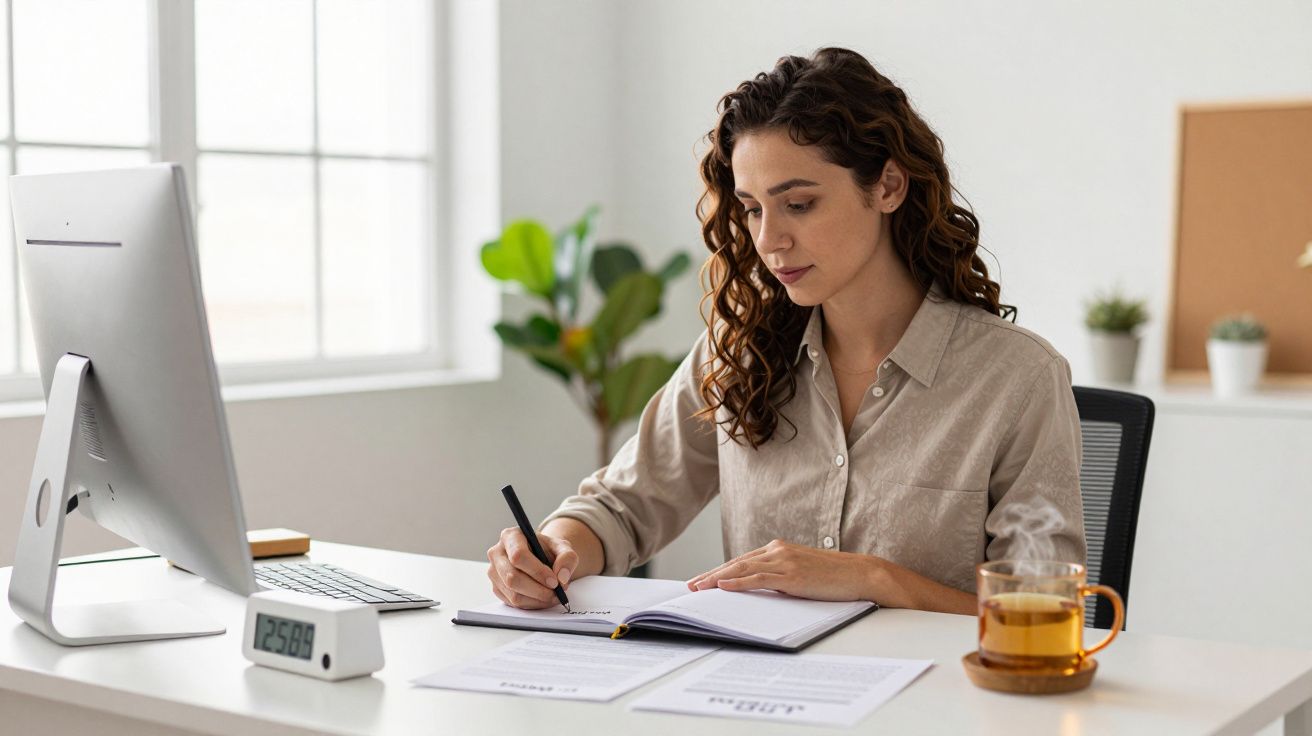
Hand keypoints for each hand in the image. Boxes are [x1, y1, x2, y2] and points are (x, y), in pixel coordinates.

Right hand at [486, 527, 577, 609]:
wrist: (540, 557)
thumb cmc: (548, 550)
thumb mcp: (562, 547)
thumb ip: (567, 557)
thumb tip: (561, 577)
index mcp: (511, 536)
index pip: (518, 555)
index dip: (537, 571)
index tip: (554, 581)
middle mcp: (497, 553)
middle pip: (512, 578)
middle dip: (538, 590)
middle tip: (556, 592)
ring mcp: (494, 572)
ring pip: (513, 594)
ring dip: (537, 599)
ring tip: (553, 596)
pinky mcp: (496, 588)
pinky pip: (513, 603)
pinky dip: (532, 604)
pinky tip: (543, 598)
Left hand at [685, 539, 876, 601]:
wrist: (860, 574)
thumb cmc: (833, 577)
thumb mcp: (800, 573)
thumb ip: (779, 576)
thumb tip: (758, 589)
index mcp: (778, 549)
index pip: (742, 560)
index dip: (719, 570)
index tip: (702, 580)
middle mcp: (778, 550)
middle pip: (736, 563)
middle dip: (710, 575)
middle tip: (690, 586)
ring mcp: (784, 561)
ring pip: (742, 569)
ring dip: (716, 579)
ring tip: (698, 588)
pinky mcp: (792, 575)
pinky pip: (758, 579)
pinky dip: (738, 582)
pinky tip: (723, 587)